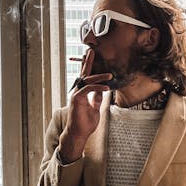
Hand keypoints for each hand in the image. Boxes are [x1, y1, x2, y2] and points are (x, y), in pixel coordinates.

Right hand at [58, 48, 112, 162]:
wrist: (79, 133)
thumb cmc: (86, 123)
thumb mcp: (95, 108)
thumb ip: (97, 98)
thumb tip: (103, 90)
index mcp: (82, 92)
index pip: (86, 77)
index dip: (89, 66)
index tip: (92, 56)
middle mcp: (77, 91)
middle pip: (84, 74)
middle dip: (88, 62)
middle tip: (93, 51)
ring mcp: (76, 95)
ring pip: (87, 80)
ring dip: (99, 76)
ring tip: (110, 75)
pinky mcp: (77, 99)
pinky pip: (88, 90)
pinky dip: (97, 87)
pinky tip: (106, 87)